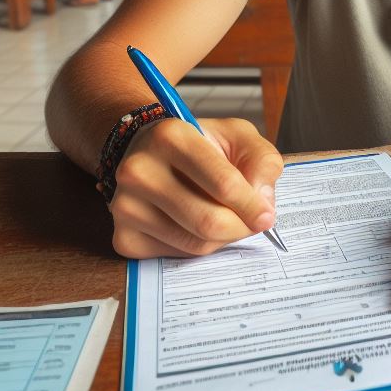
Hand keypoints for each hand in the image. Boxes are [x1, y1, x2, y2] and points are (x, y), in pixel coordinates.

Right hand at [109, 116, 282, 258]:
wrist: (150, 153)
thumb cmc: (200, 144)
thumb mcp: (237, 135)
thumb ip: (261, 160)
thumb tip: (262, 202)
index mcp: (170, 136)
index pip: (224, 183)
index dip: (253, 205)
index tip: (267, 216)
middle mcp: (139, 170)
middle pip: (209, 221)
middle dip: (242, 227)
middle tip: (254, 223)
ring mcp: (125, 205)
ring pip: (195, 243)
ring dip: (224, 238)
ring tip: (228, 218)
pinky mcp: (123, 236)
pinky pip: (177, 255)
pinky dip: (198, 246)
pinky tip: (198, 223)